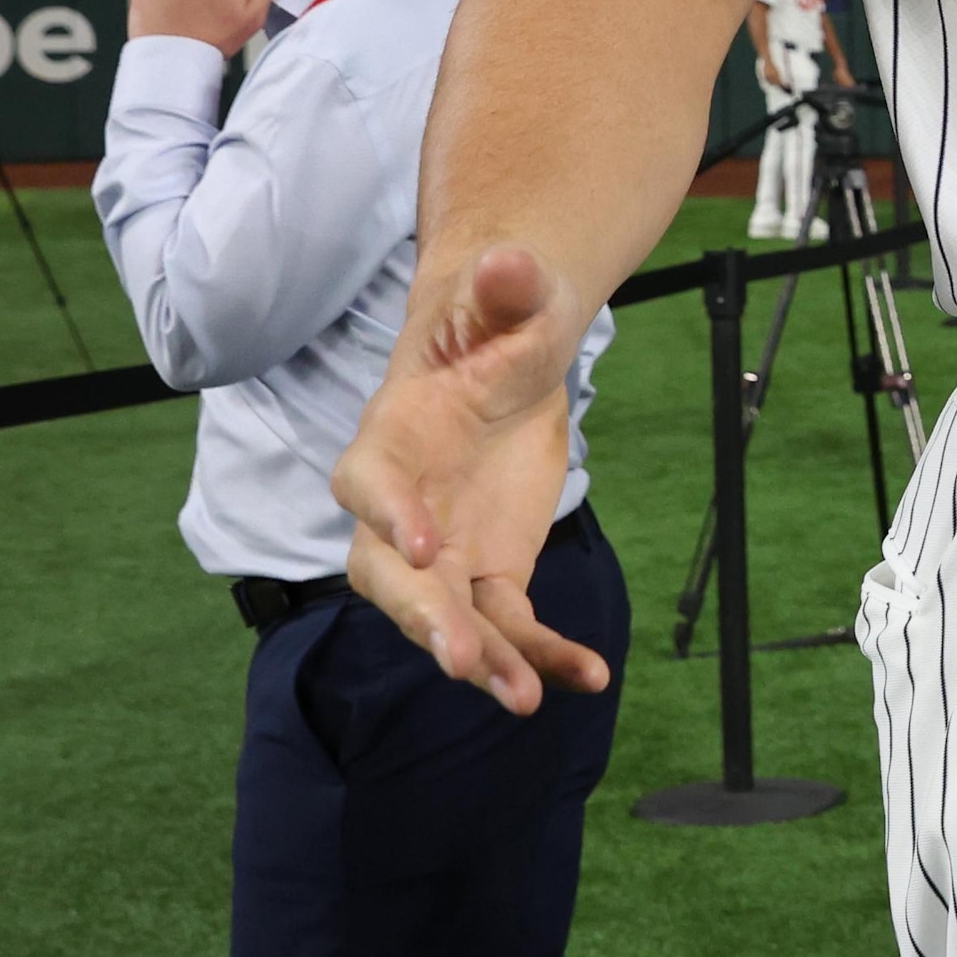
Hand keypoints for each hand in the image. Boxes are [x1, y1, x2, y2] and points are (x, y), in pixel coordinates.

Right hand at [332, 244, 604, 712]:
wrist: (514, 354)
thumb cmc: (495, 323)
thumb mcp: (508, 298)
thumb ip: (504, 288)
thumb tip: (511, 259)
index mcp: (391, 437)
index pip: (366, 483)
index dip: (388, 515)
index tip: (423, 547)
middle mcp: (402, 507)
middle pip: (391, 578)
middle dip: (425, 619)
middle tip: (464, 660)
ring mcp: (443, 549)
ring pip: (448, 616)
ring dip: (485, 659)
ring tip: (529, 698)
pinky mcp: (491, 571)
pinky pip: (512, 624)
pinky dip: (545, 652)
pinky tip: (591, 677)